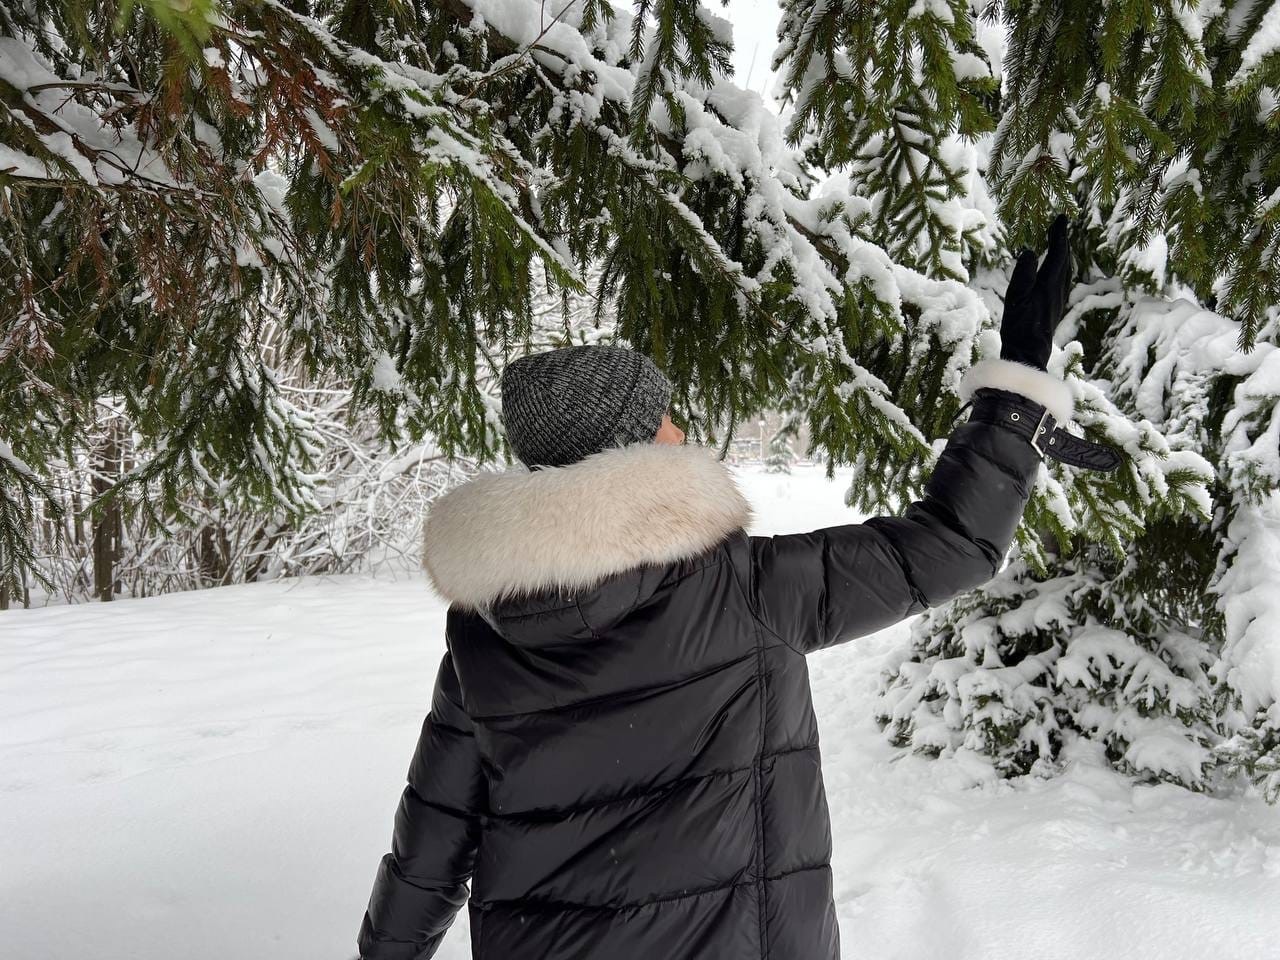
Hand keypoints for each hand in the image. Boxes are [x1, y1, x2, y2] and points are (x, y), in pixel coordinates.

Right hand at [999, 213, 1071, 370]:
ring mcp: (1057, 301)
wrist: (1028, 354)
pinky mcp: (1054, 309)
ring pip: (1065, 272)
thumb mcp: (1015, 299)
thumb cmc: (1019, 328)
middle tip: (1059, 227)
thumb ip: (1023, 274)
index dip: (1059, 235)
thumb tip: (1030, 252)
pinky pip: (1061, 281)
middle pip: (1065, 261)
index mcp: (1048, 285)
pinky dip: (1060, 269)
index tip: (1061, 218)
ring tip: (1059, 245)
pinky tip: (1054, 274)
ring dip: (1063, 256)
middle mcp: (1057, 291)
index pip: (1058, 254)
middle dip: (1063, 243)